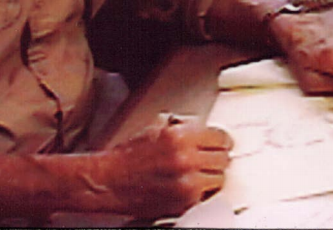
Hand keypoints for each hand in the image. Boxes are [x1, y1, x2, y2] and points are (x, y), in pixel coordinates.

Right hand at [93, 117, 231, 217]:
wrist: (109, 181)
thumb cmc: (126, 157)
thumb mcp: (155, 129)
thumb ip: (182, 128)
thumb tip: (203, 131)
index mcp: (179, 137)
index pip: (220, 137)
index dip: (221, 140)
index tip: (222, 143)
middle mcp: (185, 160)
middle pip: (224, 159)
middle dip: (218, 157)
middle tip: (212, 157)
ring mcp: (186, 185)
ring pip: (219, 180)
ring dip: (212, 176)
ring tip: (200, 172)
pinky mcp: (183, 204)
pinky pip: (206, 196)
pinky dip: (201, 191)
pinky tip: (189, 184)